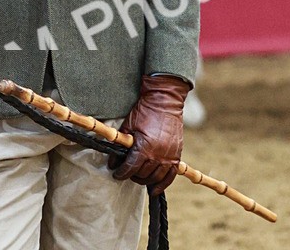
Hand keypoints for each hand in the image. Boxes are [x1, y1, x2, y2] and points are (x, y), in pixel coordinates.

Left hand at [109, 74, 188, 194]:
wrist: (164, 101)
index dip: (121, 173)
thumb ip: (121, 144)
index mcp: (144, 148)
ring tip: (138, 177)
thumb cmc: (144, 111)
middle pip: (142, 175)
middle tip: (126, 172)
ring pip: (155, 178)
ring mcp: (169, 157)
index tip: (116, 174)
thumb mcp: (128, 125)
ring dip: (145, 180)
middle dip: (132, 175)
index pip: (130, 168)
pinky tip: (154, 189)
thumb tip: (113, 161)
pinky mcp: (176, 156)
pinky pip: (170, 176)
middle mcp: (158, 156)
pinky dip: (162, 184)